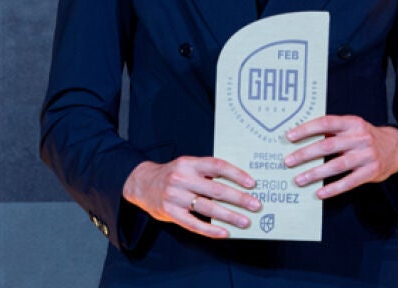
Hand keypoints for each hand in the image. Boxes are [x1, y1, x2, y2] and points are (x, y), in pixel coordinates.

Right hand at [121, 157, 260, 238]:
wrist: (141, 183)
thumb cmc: (171, 175)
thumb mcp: (186, 166)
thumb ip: (206, 172)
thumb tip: (237, 184)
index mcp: (189, 163)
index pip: (216, 166)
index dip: (236, 174)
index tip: (251, 183)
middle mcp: (181, 178)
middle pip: (215, 189)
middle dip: (239, 198)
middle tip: (255, 205)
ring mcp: (175, 196)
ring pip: (207, 208)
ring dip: (229, 216)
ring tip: (245, 221)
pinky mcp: (170, 212)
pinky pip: (194, 224)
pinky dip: (210, 230)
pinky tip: (224, 232)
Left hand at [283, 116, 397, 199]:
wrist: (395, 148)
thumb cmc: (365, 137)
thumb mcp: (351, 127)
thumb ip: (332, 131)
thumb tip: (302, 137)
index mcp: (352, 123)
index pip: (326, 123)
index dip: (306, 129)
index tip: (289, 137)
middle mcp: (360, 138)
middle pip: (328, 145)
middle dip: (305, 154)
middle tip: (288, 161)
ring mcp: (367, 156)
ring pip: (337, 165)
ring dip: (315, 173)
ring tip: (299, 179)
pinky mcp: (371, 172)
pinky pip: (349, 182)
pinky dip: (333, 188)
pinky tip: (320, 192)